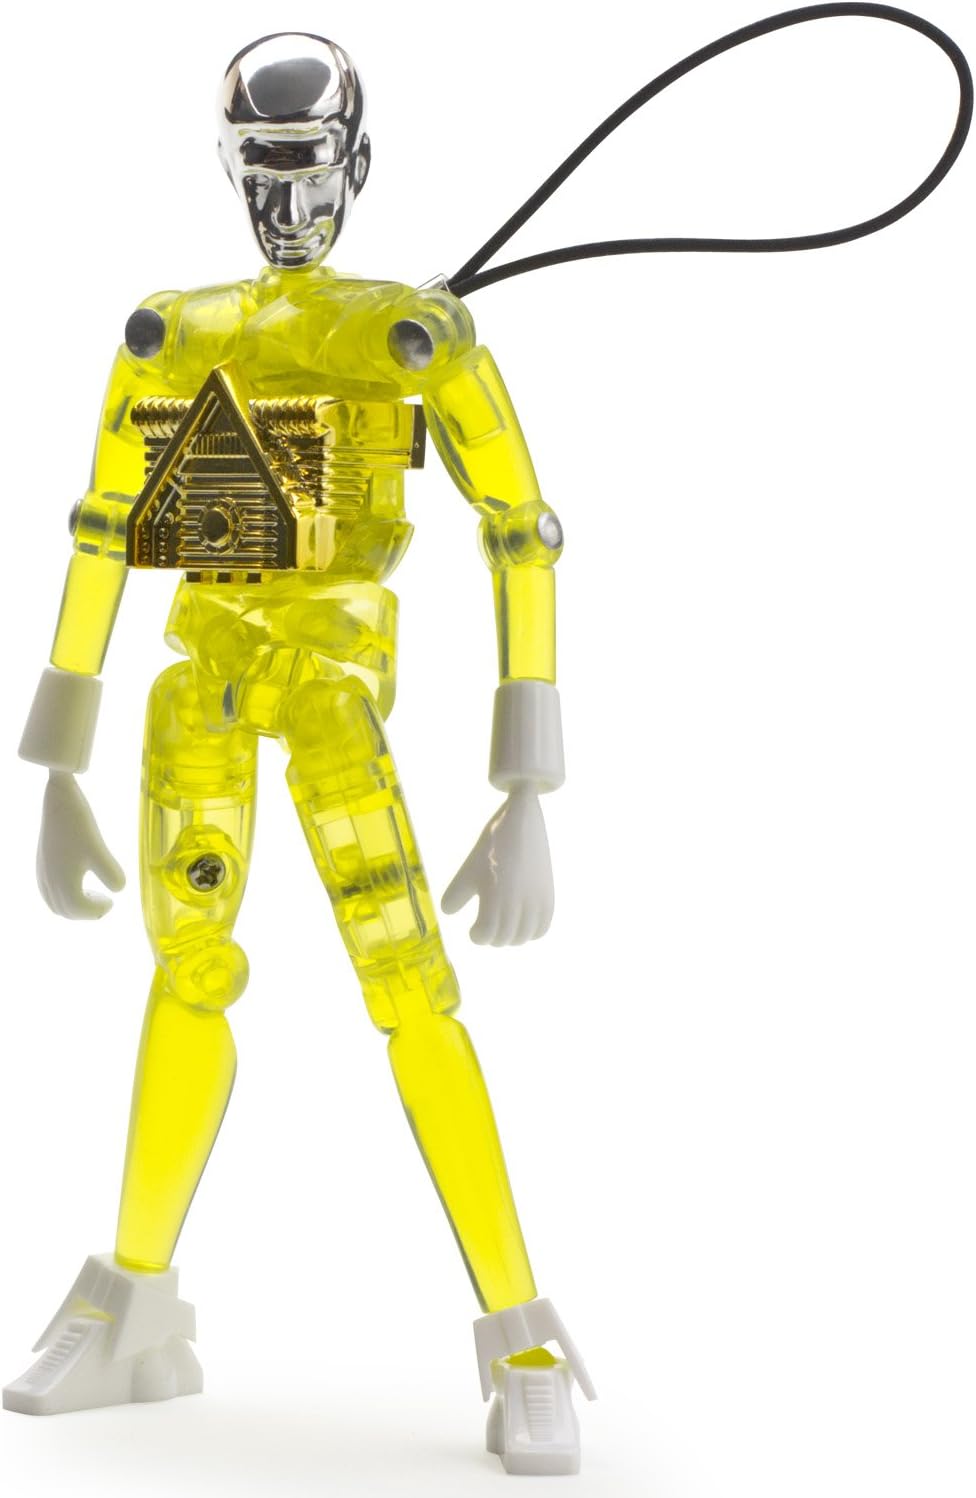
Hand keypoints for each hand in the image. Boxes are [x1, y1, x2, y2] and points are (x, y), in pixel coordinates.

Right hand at [37, 771, 125, 918]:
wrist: (58, 798)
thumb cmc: (78, 823)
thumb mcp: (99, 849)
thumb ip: (111, 873)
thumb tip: (119, 890)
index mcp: (62, 881)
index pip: (78, 910)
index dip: (97, 910)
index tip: (112, 900)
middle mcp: (49, 880)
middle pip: (65, 910)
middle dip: (86, 911)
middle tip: (105, 901)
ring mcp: (42, 871)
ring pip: (55, 902)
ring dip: (73, 905)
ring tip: (92, 893)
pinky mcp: (42, 862)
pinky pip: (48, 890)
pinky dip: (62, 895)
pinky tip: (77, 882)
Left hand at [441, 786, 553, 945]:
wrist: (522, 822)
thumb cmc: (491, 846)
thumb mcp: (467, 869)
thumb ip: (455, 895)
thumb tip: (449, 914)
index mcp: (495, 895)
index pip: (487, 934)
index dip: (477, 936)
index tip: (473, 929)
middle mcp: (518, 901)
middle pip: (505, 938)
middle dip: (492, 937)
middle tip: (485, 927)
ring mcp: (536, 899)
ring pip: (524, 936)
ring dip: (511, 938)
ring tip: (501, 927)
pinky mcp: (547, 894)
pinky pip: (543, 927)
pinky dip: (531, 933)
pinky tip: (520, 925)